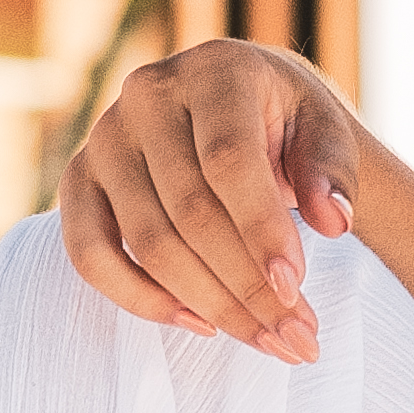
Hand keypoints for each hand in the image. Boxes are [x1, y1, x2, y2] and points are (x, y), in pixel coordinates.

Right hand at [63, 38, 361, 364]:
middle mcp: (148, 95)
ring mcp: (104, 137)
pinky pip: (89, 253)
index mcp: (215, 71)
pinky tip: (199, 324)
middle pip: (188, 211)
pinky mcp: (79, 179)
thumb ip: (333, 171)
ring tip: (266, 340)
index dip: (260, 229)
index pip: (228, 160)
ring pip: (145, 241)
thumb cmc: (287, 125)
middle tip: (296, 337)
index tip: (294, 287)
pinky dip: (140, 299)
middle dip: (245, 286)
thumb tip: (334, 221)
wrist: (238, 109)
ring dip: (208, 303)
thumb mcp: (324, 132)